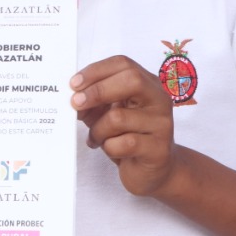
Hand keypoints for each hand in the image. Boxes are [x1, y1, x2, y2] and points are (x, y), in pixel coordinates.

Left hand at [70, 56, 177, 197]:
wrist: (154, 171)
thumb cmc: (128, 137)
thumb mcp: (109, 113)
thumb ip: (94, 102)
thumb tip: (73, 96)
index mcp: (148, 85)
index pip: (124, 64)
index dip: (96, 70)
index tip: (74, 83)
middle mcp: (159, 100)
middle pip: (131, 80)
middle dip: (97, 91)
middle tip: (76, 103)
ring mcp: (162, 124)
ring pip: (118, 118)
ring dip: (98, 129)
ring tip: (96, 138)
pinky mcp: (158, 149)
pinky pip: (124, 143)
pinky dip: (109, 147)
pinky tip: (110, 150)